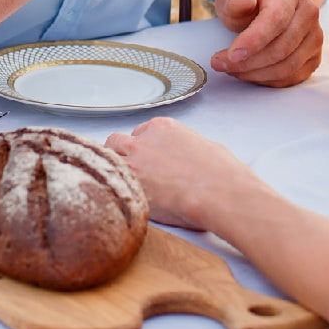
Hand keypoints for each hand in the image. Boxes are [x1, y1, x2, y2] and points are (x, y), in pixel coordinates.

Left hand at [107, 117, 249, 229]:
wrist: (219, 193)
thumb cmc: (220, 173)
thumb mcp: (206, 147)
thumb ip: (187, 147)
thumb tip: (188, 156)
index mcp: (162, 128)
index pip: (139, 133)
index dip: (142, 147)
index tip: (147, 159)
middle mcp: (143, 142)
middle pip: (116, 142)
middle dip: (121, 155)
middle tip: (132, 171)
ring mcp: (133, 164)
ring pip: (107, 160)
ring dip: (114, 171)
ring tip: (123, 185)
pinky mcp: (130, 188)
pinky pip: (111, 185)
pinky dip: (115, 191)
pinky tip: (122, 199)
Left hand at [211, 0, 323, 86]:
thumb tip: (244, 2)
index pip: (276, 18)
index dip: (254, 40)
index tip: (232, 54)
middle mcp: (308, 12)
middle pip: (281, 48)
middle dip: (247, 62)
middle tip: (219, 63)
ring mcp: (315, 36)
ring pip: (287, 67)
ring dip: (254, 74)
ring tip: (231, 68)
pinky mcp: (314, 56)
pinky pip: (291, 77)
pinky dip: (266, 81)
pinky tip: (248, 72)